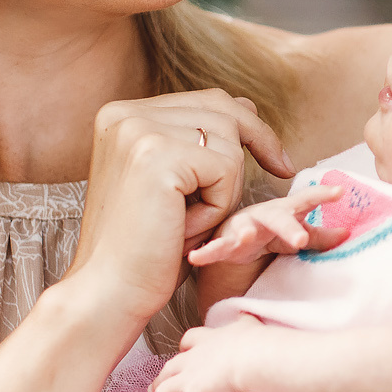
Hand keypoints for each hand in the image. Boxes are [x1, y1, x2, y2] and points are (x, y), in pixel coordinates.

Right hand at [63, 90, 293, 326]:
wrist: (109, 291)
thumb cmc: (145, 246)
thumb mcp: (173, 184)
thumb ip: (198, 143)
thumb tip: (248, 106)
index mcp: (122, 115)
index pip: (206, 100)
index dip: (248, 127)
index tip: (275, 159)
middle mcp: (125, 114)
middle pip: (222, 109)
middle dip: (259, 142)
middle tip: (281, 170)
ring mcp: (139, 131)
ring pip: (229, 142)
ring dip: (225, 190)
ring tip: (188, 222)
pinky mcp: (157, 156)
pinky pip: (225, 169)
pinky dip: (218, 206)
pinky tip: (184, 229)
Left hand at [149, 319, 283, 391]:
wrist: (258, 355)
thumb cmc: (261, 344)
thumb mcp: (252, 327)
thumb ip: (247, 323)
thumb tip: (247, 314)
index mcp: (211, 339)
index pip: (191, 339)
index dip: (185, 348)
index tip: (183, 353)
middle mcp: (196, 356)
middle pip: (170, 367)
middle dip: (161, 378)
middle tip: (154, 388)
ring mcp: (192, 376)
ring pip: (164, 390)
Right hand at [185, 180, 347, 269]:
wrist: (232, 237)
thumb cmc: (269, 233)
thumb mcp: (294, 233)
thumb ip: (320, 236)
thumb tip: (348, 232)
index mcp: (283, 212)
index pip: (305, 202)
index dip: (321, 195)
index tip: (340, 190)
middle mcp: (262, 216)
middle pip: (277, 218)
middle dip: (289, 227)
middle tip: (301, 239)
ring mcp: (240, 228)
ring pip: (243, 230)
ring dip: (244, 233)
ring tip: (246, 236)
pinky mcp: (221, 244)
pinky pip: (213, 249)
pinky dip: (205, 252)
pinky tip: (195, 257)